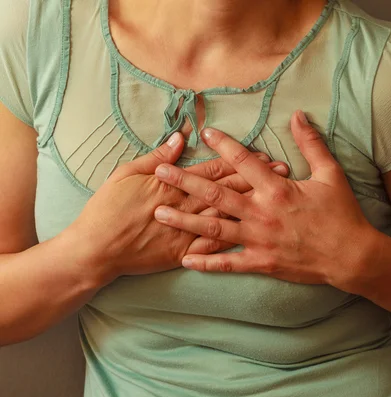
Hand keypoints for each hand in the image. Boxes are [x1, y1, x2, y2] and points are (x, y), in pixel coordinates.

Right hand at [63, 132, 288, 283]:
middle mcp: (186, 206)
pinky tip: (258, 235)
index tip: (262, 154)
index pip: (214, 169)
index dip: (240, 160)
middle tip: (283, 171)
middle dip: (258, 179)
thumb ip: (157, 156)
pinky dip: (236, 240)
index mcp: (174, 184)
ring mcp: (187, 231)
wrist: (95, 250)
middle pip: (229, 190)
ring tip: (278, 198)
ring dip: (254, 206)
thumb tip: (180, 138)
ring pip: (228, 215)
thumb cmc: (108, 208)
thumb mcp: (127, 173)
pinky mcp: (183, 252)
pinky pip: (214, 247)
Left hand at [153, 111, 376, 287]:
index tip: (202, 134)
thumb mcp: (330, 174)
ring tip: (159, 212)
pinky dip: (206, 263)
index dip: (222, 145)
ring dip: (184, 220)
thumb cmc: (341, 213)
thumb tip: (298, 115)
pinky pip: (228, 264)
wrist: (351, 255)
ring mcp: (258, 239)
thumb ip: (311, 144)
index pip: (243, 162)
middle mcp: (261, 212)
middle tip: (159, 172)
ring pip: (213, 229)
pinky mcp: (261, 262)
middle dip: (185, 182)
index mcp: (276, 189)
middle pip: (215, 194)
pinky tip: (185, 259)